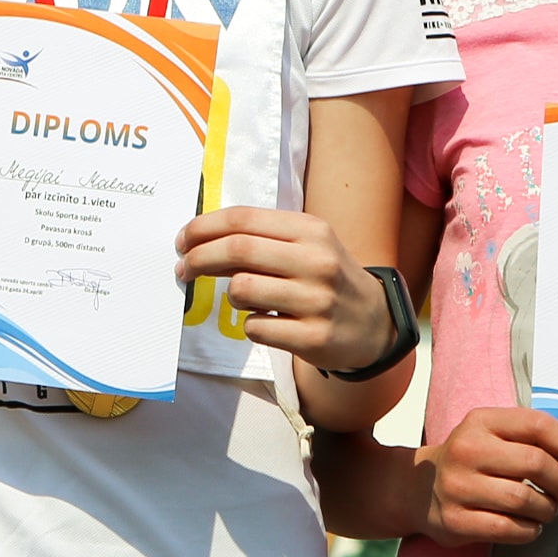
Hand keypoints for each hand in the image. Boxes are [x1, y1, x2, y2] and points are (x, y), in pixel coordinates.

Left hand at [173, 207, 396, 372]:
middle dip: (199, 258)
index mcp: (311, 230)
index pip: (243, 219)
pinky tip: (265, 322)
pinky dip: (249, 325)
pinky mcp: (314, 337)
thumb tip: (200, 240)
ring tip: (242, 298)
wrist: (374, 322)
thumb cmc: (326, 278)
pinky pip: (255, 328)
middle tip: (184, 268)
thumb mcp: (306, 246)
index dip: (204, 228)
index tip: (183, 240)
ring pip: (242, 290)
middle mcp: (317, 261)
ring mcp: (317, 301)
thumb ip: (261, 239)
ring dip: (230, 296)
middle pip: (238, 252)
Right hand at [415, 406, 557, 546]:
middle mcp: (466, 450)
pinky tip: (530, 526)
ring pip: (524, 499)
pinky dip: (529, 530)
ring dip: (547, 509)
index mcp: (481, 421)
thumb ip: (530, 438)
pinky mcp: (455, 520)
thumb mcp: (491, 435)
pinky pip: (508, 528)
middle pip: (536, 463)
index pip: (538, 425)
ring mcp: (457, 486)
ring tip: (547, 510)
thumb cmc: (471, 461)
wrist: (416, 489)